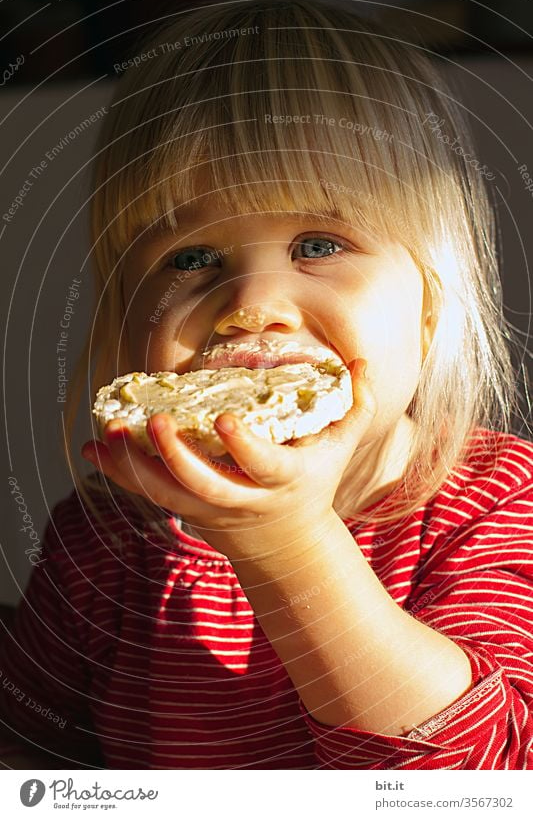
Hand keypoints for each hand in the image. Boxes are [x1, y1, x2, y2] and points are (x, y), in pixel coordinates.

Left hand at [81, 359, 375, 563]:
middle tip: (155, 422)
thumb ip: (355, 405)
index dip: (242, 445)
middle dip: (175, 456)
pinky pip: (147, 493)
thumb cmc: (312, 482)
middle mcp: (242, 498)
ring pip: (165, 493)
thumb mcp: (339, 447)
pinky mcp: (187, 509)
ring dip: (134, 466)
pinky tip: (92, 451)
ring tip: (106, 435)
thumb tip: (363, 360)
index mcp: (280, 478)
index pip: (261, 464)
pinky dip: (119, 474)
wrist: (287, 544)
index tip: (224, 419)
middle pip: (202, 484)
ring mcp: (209, 509)